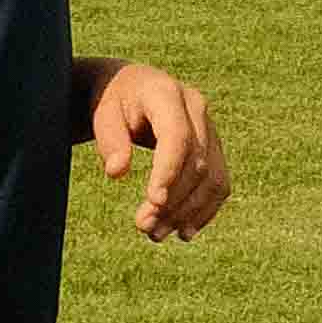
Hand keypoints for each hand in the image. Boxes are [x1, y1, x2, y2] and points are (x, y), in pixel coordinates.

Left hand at [91, 58, 229, 241]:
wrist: (133, 87)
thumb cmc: (113, 101)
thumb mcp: (103, 113)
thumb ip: (109, 140)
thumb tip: (116, 172)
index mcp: (167, 93)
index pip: (177, 137)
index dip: (168, 172)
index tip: (153, 202)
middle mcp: (196, 108)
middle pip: (195, 163)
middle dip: (172, 200)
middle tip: (144, 228)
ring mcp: (210, 128)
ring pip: (211, 177)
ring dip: (187, 212)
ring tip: (157, 235)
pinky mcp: (214, 147)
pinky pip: (218, 182)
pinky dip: (204, 210)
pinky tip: (183, 231)